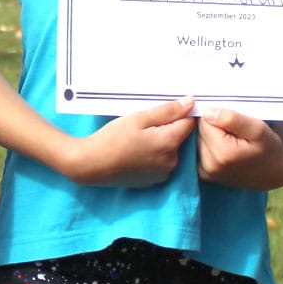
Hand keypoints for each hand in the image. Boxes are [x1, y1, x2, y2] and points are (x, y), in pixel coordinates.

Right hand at [70, 98, 196, 186]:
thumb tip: (191, 102)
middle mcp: (171, 162)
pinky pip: (162, 162)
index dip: (180, 113)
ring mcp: (162, 174)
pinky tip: (137, 150)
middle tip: (145, 124)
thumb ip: (168, 111)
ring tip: (139, 137)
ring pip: (171, 150)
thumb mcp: (139, 118)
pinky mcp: (153, 181)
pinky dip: (154, 154)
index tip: (165, 110)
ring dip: (162, 141)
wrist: (91, 164)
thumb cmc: (113, 138)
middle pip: (180, 137)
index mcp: (169, 144)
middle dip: (168, 128)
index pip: (189, 123)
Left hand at [197, 110, 282, 190]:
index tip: (235, 122)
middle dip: (214, 126)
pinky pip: (199, 149)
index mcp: (222, 154)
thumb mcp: (258, 129)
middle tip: (235, 132)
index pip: (205, 120)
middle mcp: (210, 166)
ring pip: (198, 139)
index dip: (218, 115)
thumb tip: (207, 113)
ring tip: (231, 140)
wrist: (273, 172)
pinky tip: (224, 147)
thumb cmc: (268, 147)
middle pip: (199, 130)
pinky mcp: (204, 175)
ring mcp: (206, 173)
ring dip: (212, 136)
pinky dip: (209, 145)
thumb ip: (233, 119)